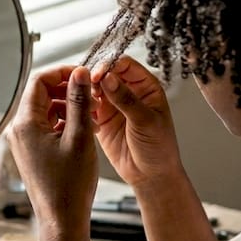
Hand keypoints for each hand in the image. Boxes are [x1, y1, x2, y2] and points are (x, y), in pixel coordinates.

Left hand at [6, 65, 98, 228]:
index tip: (84, 75)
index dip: (62, 73)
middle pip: (42, 94)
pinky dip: (66, 122)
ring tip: (93, 116)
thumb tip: (79, 71)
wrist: (62, 221)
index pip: (39, 81)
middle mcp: (20, 130)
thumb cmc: (70, 185)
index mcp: (25, 124)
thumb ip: (79, 101)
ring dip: (70, 107)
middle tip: (93, 95)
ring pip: (47, 110)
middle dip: (69, 90)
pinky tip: (85, 130)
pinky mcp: (33, 152)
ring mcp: (25, 142)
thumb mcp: (79, 137)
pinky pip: (48, 126)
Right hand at [90, 56, 184, 188]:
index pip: (125, 65)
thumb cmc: (159, 148)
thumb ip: (126, 99)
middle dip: (94, 76)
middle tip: (85, 84)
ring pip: (95, 87)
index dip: (110, 65)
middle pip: (107, 73)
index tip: (98, 74)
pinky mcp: (101, 118)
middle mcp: (129, 92)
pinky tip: (81, 111)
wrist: (150, 175)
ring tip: (83, 100)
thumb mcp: (145, 121)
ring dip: (87, 90)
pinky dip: (82, 105)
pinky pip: (87, 105)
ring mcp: (113, 104)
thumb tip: (108, 78)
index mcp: (146, 86)